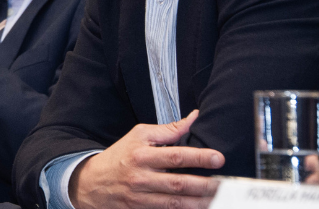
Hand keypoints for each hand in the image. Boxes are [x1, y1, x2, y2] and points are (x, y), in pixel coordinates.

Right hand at [68, 110, 223, 208]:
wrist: (91, 183)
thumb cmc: (119, 156)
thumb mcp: (138, 135)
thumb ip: (168, 130)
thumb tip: (193, 118)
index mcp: (141, 155)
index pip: (175, 155)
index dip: (198, 157)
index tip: (218, 158)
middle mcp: (141, 178)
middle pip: (179, 183)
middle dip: (205, 185)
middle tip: (227, 185)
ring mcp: (140, 198)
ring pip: (175, 203)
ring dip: (199, 203)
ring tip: (220, 200)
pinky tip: (199, 208)